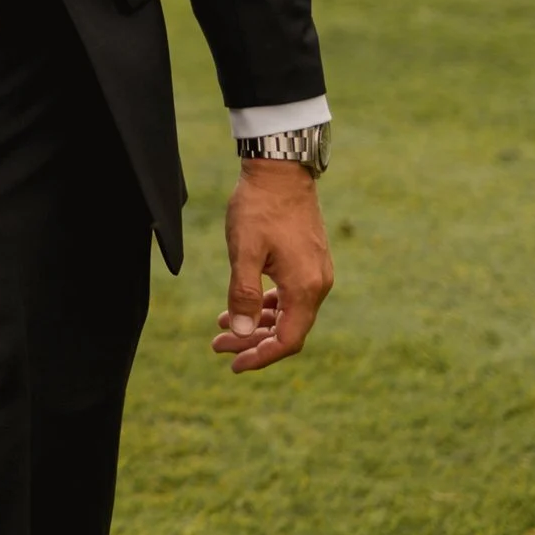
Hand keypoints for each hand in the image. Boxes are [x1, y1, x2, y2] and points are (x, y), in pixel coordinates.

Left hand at [213, 159, 332, 371]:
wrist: (281, 170)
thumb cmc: (260, 208)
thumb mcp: (244, 252)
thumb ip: (242, 295)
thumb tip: (238, 333)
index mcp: (305, 287)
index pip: (288, 340)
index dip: (261, 357)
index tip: (233, 364)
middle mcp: (317, 284)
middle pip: (287, 330)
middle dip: (252, 342)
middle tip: (217, 345)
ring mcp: (315, 272)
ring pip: (287, 313)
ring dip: (256, 323)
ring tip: (222, 325)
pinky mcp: (308, 261)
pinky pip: (289, 295)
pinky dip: (266, 305)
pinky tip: (241, 305)